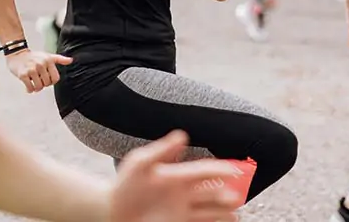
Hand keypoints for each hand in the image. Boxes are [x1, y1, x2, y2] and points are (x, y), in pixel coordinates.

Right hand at [6, 49, 72, 92]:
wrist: (17, 53)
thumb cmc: (33, 56)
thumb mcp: (48, 56)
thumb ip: (60, 59)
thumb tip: (71, 60)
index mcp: (48, 60)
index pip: (55, 78)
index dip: (52, 81)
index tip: (47, 80)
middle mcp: (41, 64)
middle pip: (47, 83)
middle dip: (43, 84)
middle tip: (39, 80)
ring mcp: (31, 70)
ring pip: (39, 87)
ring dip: (36, 88)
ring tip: (34, 83)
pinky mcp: (23, 75)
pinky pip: (30, 88)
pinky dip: (30, 89)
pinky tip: (28, 86)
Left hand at [109, 131, 240, 221]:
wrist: (111, 210)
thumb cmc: (124, 185)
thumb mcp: (140, 163)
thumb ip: (161, 150)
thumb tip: (182, 135)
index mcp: (177, 175)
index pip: (203, 171)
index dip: (219, 169)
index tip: (235, 169)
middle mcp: (184, 193)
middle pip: (211, 192)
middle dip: (225, 194)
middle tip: (236, 196)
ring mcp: (182, 210)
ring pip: (210, 210)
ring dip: (223, 212)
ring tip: (236, 214)